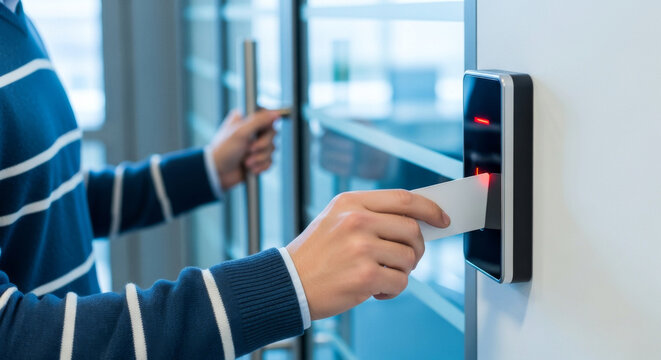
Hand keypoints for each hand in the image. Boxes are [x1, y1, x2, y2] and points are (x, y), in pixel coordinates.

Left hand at [210, 109, 279, 189]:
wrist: (217, 173)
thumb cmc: (223, 150)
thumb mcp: (240, 132)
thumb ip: (259, 120)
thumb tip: (276, 113)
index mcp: (247, 120)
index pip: (268, 116)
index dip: (268, 126)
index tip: (260, 132)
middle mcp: (253, 131)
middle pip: (273, 134)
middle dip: (262, 145)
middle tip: (250, 149)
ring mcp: (256, 145)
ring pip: (272, 149)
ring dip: (260, 158)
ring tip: (246, 162)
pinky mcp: (259, 159)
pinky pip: (270, 161)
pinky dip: (261, 166)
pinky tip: (250, 168)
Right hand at [286, 190, 450, 319]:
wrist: (288, 284)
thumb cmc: (315, 255)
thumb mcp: (335, 220)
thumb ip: (370, 215)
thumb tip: (415, 222)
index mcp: (351, 203)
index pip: (403, 199)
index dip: (429, 209)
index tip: (441, 219)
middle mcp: (357, 221)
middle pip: (412, 229)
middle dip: (416, 248)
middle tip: (404, 259)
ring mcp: (361, 248)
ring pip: (409, 258)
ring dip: (401, 271)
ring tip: (380, 276)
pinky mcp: (365, 275)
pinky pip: (401, 281)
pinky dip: (393, 290)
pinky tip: (375, 290)